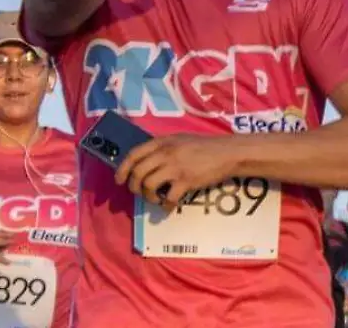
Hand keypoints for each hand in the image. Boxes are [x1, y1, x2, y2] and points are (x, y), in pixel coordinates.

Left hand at [116, 133, 238, 206]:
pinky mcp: (186, 181)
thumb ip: (163, 148)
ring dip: (148, 196)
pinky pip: (168, 198)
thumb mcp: (180, 140)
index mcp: (163, 142)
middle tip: (139, 192)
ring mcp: (175, 167)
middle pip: (137, 172)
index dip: (122, 169)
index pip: (134, 154)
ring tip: (155, 198)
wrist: (228, 153)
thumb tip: (146, 162)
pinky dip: (165, 206)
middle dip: (134, 186)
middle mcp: (166, 153)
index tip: (120, 180)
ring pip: (148, 185)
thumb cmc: (205, 146)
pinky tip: (169, 206)